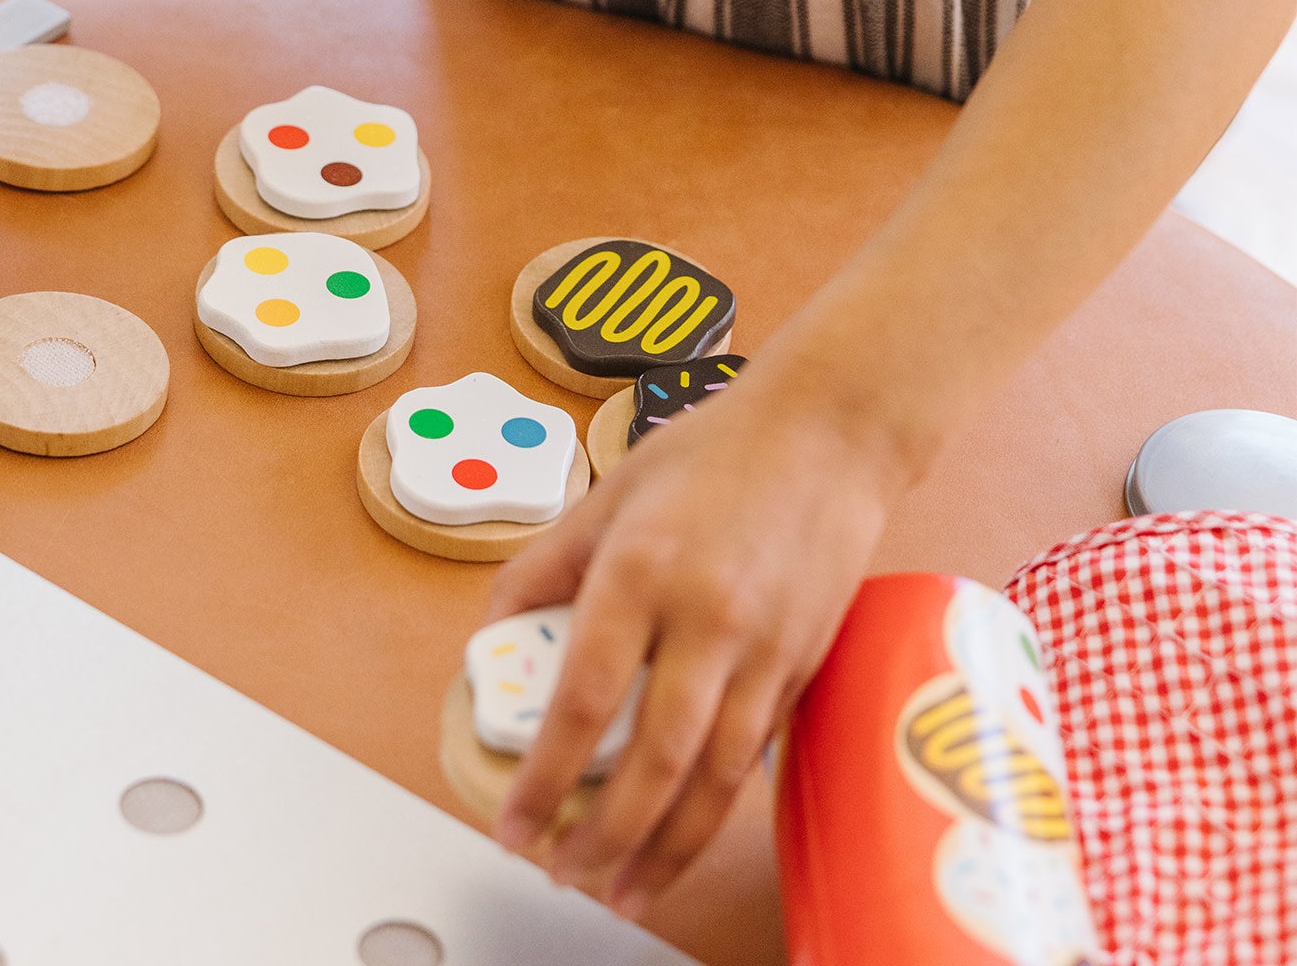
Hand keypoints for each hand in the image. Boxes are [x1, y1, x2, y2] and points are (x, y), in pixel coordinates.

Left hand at [486, 375, 899, 915]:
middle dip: (606, 835)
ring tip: (623, 888)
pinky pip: (755, 757)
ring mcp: (764, 649)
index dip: (545, 773)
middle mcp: (706, 618)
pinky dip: (717, 810)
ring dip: (666, 848)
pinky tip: (683, 837)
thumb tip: (497, 633)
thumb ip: (547, 566)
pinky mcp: (803, 667)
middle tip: (564, 873)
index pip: (584, 697)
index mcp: (641, 570)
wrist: (827, 435)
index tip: (513, 822)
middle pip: (654, 759)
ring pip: (714, 778)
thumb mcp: (607, 493)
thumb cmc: (712, 453)